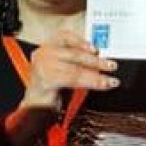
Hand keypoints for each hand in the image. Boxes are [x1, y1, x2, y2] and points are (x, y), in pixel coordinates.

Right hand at [5, 29, 118, 145]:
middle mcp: (42, 54)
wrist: (34, 108)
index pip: (65, 36)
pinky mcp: (46, 80)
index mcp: (46, 47)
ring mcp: (42, 67)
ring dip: (96, 75)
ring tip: (109, 80)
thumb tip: (99, 59)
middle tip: (111, 66)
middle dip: (95, 61)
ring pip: (75, 69)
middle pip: (74, 54)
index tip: (96, 48)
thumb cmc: (50, 89)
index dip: (82, 41)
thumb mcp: (63, 70)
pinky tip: (101, 85)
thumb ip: (76, 62)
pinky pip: (73, 79)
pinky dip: (91, 82)